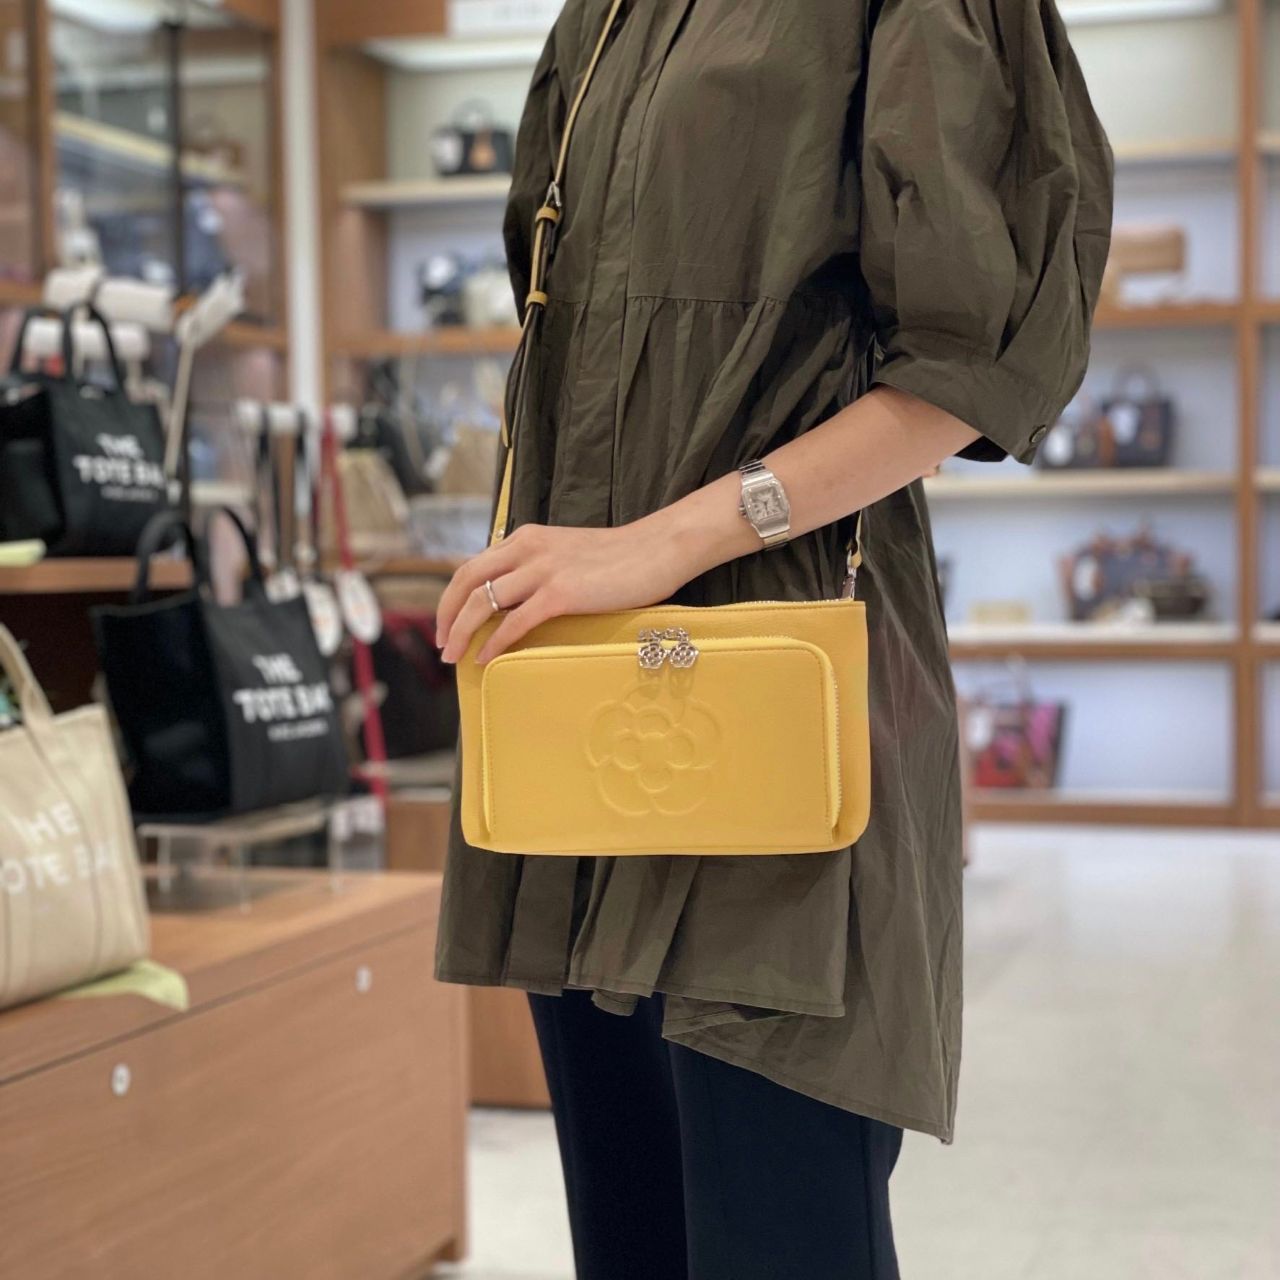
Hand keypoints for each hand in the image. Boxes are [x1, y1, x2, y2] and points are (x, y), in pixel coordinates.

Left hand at [436, 518, 704, 664]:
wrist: (657, 549)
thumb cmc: (620, 558)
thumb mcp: (566, 553)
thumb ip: (538, 569)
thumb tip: (516, 601)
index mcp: (526, 538)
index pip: (471, 565)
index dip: (452, 597)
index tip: (446, 622)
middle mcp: (527, 549)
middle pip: (466, 581)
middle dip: (446, 615)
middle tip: (441, 644)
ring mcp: (543, 570)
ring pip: (483, 602)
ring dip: (462, 632)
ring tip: (454, 656)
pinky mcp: (561, 593)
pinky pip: (514, 622)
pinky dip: (495, 642)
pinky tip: (486, 658)